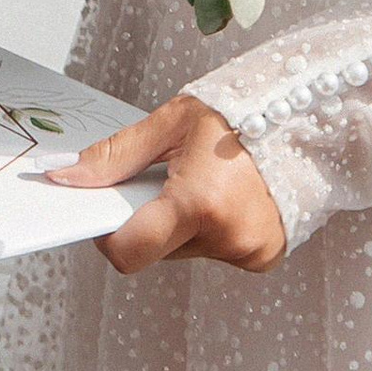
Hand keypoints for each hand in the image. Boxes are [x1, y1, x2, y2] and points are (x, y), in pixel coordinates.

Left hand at [46, 93, 287, 273]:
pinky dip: (212, 228)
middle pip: (158, 248)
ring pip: (186, 249)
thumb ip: (116, 155)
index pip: (130, 251)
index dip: (108, 236)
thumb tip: (67, 177)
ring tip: (206, 180)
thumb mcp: (171, 123)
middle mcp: (226, 237)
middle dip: (150, 218)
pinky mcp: (263, 258)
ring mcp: (248, 252)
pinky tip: (228, 195)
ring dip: (183, 222)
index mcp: (199, 203)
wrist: (304, 115)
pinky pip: (217, 250)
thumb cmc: (238, 112)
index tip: (106, 212)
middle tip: (167, 177)